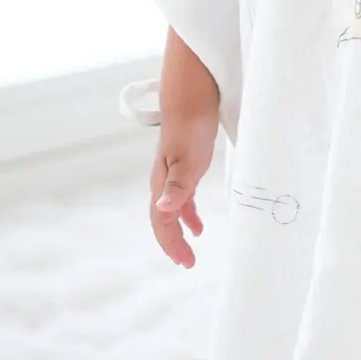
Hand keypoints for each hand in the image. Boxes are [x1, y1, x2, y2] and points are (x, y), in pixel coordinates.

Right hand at [149, 116, 216, 267]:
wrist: (190, 96)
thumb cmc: (191, 126)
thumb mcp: (188, 158)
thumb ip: (178, 185)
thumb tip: (164, 210)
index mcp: (162, 182)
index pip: (162, 221)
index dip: (172, 243)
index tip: (186, 262)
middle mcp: (162, 181)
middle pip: (163, 220)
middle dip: (173, 243)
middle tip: (187, 263)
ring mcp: (172, 173)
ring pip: (171, 210)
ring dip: (179, 231)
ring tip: (190, 250)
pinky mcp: (183, 165)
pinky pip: (182, 198)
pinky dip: (188, 214)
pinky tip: (198, 224)